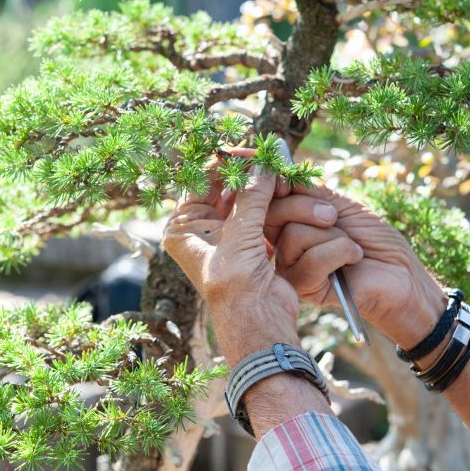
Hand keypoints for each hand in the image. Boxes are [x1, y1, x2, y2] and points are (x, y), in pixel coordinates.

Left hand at [162, 166, 316, 364]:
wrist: (257, 323)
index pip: (200, 180)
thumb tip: (264, 160)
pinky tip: (286, 189)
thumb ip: (252, 194)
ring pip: (244, 199)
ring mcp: (225, 236)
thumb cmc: (235, 283)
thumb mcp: (240, 233)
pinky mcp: (249, 244)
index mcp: (183, 227)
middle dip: (247, 172)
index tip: (248, 147)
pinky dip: (273, 203)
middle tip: (269, 155)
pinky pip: (260, 213)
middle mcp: (200, 229)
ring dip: (263, 187)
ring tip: (280, 170)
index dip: (223, 162)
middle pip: (223, 187)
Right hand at [266, 183, 446, 347]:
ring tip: (351, 246)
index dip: (276, 189)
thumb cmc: (373, 237)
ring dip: (333, 236)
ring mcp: (291, 268)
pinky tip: (353, 260)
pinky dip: (341, 252)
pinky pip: (312, 259)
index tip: (289, 184)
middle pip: (274, 215)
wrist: (400, 272)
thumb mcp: (340, 204)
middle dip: (307, 207)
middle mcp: (283, 246)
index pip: (268, 202)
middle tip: (333, 216)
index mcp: (289, 225)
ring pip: (294, 235)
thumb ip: (309, 191)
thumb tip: (279, 174)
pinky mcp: (305, 287)